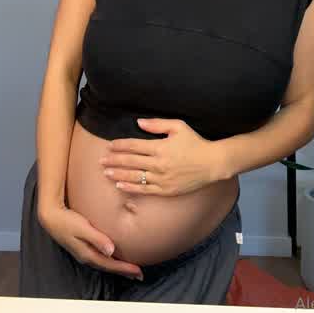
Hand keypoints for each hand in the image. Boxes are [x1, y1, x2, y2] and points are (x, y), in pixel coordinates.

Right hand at [39, 205, 143, 279]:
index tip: (139, 271)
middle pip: (108, 267)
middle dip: (124, 271)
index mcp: (87, 253)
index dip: (125, 269)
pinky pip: (100, 258)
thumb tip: (112, 251)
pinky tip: (114, 257)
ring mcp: (84, 253)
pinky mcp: (83, 247)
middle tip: (139, 274)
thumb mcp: (83, 228)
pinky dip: (110, 260)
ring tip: (130, 270)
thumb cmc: (67, 220)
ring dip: (117, 267)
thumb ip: (97, 239)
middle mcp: (86, 256)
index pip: (110, 264)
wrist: (51, 217)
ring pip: (104, 263)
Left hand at [99, 118, 219, 196]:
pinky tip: (120, 185)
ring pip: (134, 176)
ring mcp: (162, 178)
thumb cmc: (195, 143)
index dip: (120, 145)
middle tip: (101, 160)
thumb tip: (139, 122)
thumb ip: (157, 124)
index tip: (110, 145)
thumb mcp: (178, 126)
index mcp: (160, 147)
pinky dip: (130, 187)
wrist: (212, 163)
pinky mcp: (166, 190)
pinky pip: (144, 189)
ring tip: (105, 172)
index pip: (134, 146)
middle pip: (131, 161)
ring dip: (118, 174)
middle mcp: (159, 164)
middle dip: (114, 160)